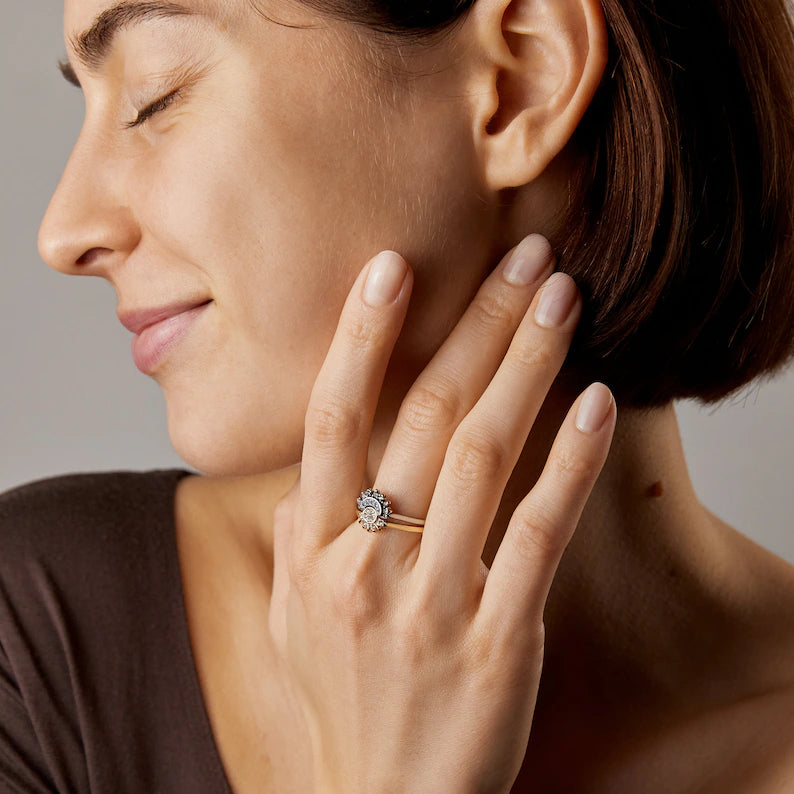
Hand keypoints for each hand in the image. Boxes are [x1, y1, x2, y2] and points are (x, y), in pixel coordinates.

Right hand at [267, 235, 615, 792]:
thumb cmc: (336, 702)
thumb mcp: (286, 618)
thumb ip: (290, 534)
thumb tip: (307, 464)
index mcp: (311, 550)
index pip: (333, 420)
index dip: (362, 337)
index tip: (394, 267)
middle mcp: (366, 563)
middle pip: (424, 416)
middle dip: (477, 324)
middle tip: (522, 256)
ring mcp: (434, 601)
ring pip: (483, 456)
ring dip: (526, 367)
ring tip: (561, 299)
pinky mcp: (498, 639)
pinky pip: (538, 533)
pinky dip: (567, 462)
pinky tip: (595, 401)